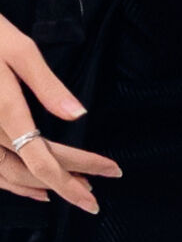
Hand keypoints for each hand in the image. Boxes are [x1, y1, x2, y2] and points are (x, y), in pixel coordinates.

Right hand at [0, 14, 120, 212]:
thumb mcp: (21, 52)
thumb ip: (48, 86)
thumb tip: (79, 114)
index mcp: (5, 113)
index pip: (47, 156)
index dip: (80, 169)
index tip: (111, 172)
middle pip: (32, 169)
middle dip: (69, 182)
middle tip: (101, 188)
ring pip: (9, 176)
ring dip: (44, 186)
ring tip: (77, 189)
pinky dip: (15, 184)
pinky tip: (33, 187)